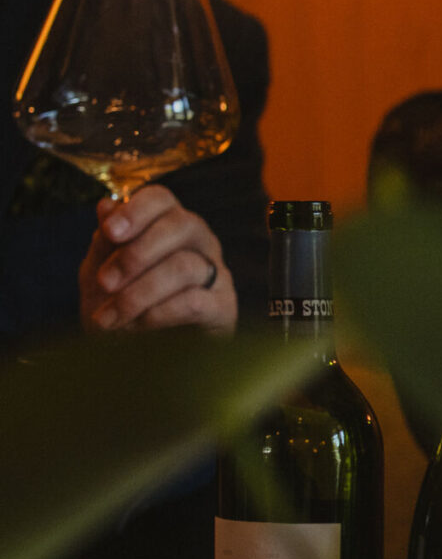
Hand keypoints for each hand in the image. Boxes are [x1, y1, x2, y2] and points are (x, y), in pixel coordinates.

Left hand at [79, 187, 235, 333]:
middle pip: (182, 224)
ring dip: (138, 293)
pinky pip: (194, 302)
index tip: (110, 232)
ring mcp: (216, 274)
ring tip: (109, 319)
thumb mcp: (100, 274)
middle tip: (104, 283)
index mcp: (168, 227)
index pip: (162, 199)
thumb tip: (106, 206)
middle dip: (136, 254)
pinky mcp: (224, 308)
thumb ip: (105, 242)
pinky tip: (137, 327)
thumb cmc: (121, 310)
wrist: (137, 360)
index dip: (136, 210)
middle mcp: (199, 243)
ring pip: (185, 265)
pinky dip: (157, 314)